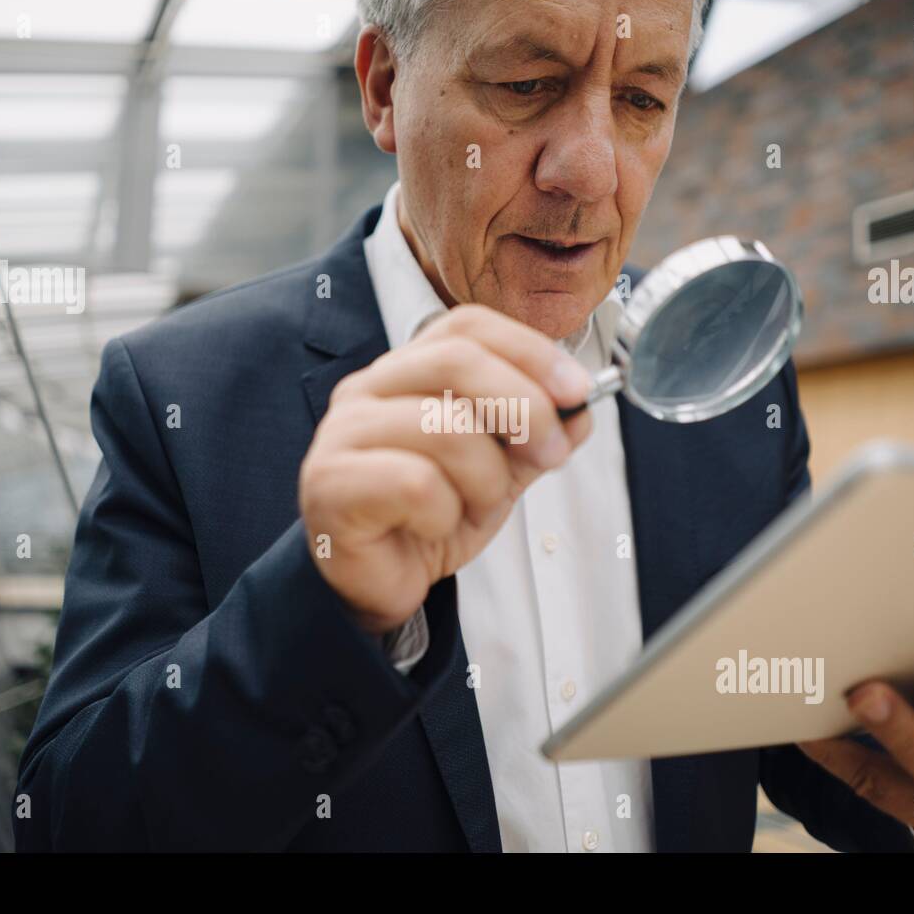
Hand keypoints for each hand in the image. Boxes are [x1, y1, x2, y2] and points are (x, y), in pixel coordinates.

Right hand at [299, 304, 592, 632]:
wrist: (376, 587)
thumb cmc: (428, 520)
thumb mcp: (500, 472)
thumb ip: (537, 438)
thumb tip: (583, 408)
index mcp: (407, 372)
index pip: (468, 326)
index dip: (529, 350)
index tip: (577, 389)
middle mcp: (367, 388)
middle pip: (457, 361)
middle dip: (524, 406)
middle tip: (552, 453)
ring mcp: (342, 432)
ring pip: (444, 427)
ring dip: (485, 479)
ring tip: (474, 508)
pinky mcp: (330, 482)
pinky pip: (416, 484)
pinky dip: (444, 514)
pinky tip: (431, 528)